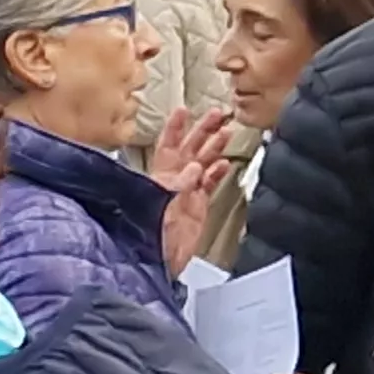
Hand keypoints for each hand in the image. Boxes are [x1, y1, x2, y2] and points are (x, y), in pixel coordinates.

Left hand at [151, 105, 233, 274]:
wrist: (157, 263)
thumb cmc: (147, 235)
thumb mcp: (158, 206)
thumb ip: (177, 185)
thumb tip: (196, 168)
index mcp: (158, 178)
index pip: (166, 146)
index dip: (175, 128)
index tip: (183, 110)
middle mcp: (171, 183)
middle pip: (189, 150)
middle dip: (203, 131)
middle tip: (217, 115)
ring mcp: (185, 194)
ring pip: (202, 164)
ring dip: (214, 148)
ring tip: (227, 133)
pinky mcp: (197, 208)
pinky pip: (209, 185)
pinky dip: (218, 173)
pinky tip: (225, 164)